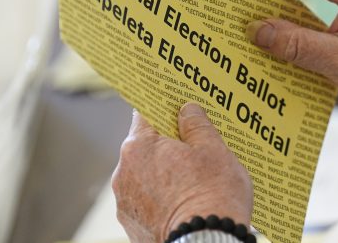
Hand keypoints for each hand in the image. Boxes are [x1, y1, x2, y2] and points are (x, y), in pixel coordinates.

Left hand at [112, 103, 252, 241]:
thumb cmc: (213, 195)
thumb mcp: (214, 150)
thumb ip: (197, 124)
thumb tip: (187, 110)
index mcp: (138, 146)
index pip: (146, 114)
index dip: (165, 109)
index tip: (180, 110)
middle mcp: (123, 173)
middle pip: (147, 147)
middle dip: (169, 146)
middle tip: (198, 149)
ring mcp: (125, 203)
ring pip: (147, 176)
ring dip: (166, 175)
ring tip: (196, 182)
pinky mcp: (133, 227)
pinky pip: (148, 203)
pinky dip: (164, 200)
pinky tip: (188, 203)